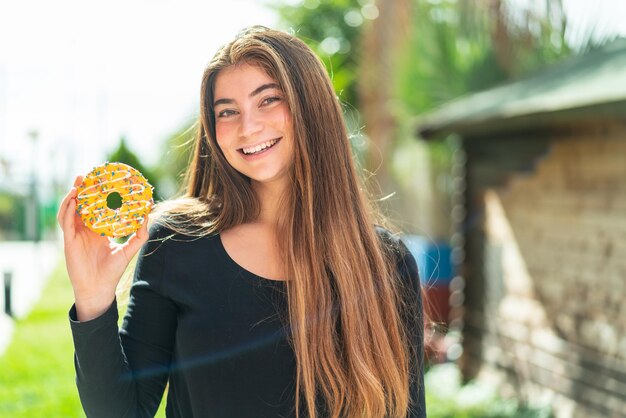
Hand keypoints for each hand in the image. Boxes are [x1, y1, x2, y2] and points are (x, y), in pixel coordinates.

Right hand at [57, 175, 148, 320]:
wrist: (100, 288)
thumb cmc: (112, 271)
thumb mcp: (129, 249)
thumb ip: (139, 234)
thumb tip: (149, 215)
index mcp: (96, 231)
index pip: (94, 209)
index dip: (96, 196)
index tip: (102, 182)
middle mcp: (84, 231)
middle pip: (80, 206)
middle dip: (81, 190)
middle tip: (86, 175)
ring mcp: (75, 235)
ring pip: (69, 211)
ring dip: (72, 196)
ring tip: (78, 183)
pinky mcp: (69, 242)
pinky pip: (66, 223)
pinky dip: (68, 210)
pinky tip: (73, 200)